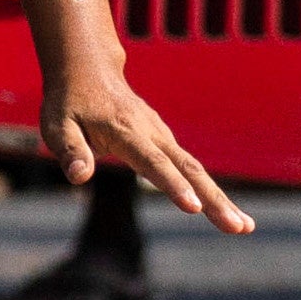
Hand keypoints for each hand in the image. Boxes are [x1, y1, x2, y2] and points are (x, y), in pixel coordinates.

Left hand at [45, 56, 252, 234]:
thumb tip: (80, 176)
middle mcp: (152, 133)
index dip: (172, 185)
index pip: (153, 162)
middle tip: (239, 227)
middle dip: (215, 199)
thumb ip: (69, 150)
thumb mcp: (56, 125)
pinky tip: (224, 212)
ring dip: (220, 199)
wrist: (89, 72)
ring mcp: (162, 136)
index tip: (193, 208)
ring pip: (196, 170)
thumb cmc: (69, 103)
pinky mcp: (165, 142)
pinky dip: (209, 190)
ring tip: (244, 227)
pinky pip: (190, 168)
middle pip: (189, 169)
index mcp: (125, 132)